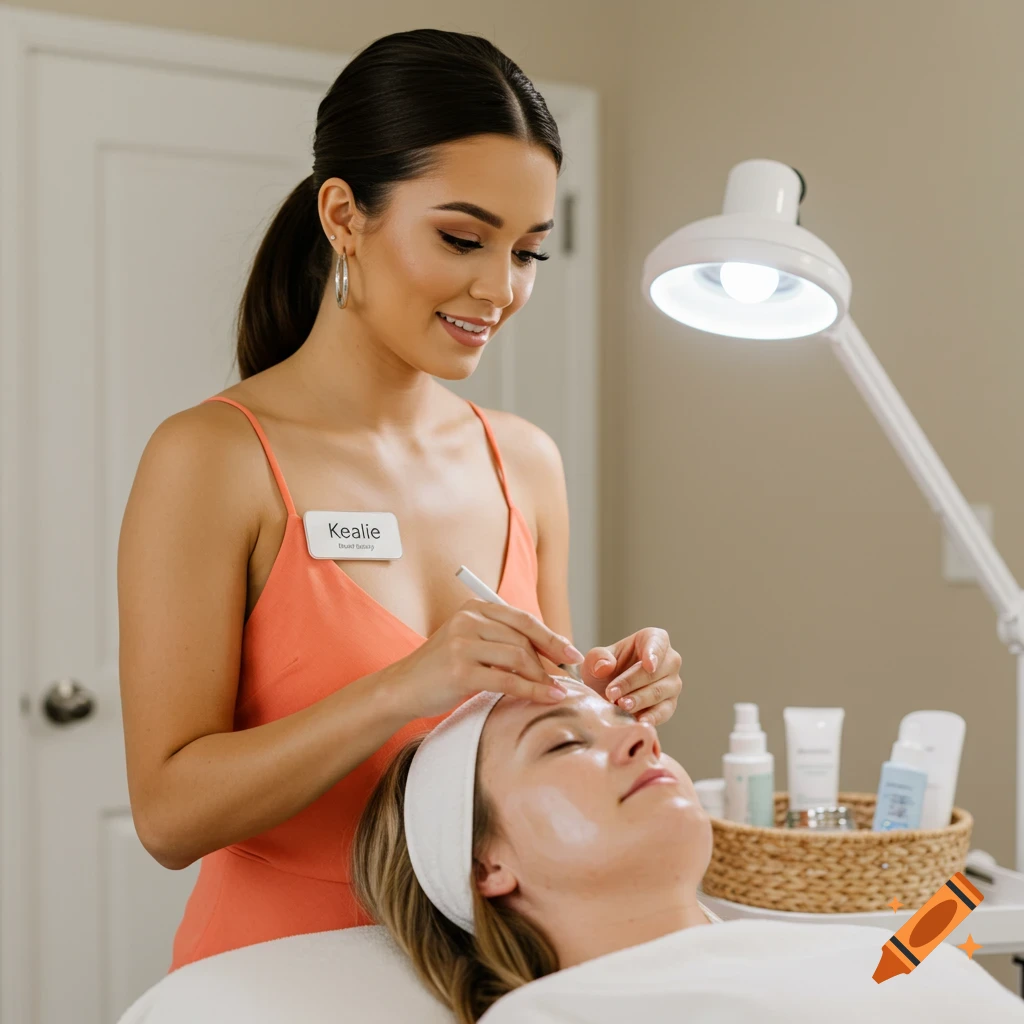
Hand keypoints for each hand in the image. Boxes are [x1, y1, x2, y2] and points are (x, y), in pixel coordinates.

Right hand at [380, 599, 585, 719]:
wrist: (402, 688)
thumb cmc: (441, 670)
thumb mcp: (470, 643)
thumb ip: (501, 640)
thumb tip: (550, 651)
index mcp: (473, 608)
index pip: (522, 618)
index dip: (551, 636)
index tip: (571, 653)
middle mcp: (468, 619)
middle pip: (523, 638)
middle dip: (549, 659)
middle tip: (567, 677)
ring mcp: (462, 643)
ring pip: (518, 658)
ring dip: (543, 677)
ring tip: (557, 691)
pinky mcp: (460, 670)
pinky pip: (507, 680)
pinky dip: (532, 690)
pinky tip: (546, 697)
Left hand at [581, 627, 681, 726]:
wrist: (605, 693)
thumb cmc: (605, 670)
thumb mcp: (595, 660)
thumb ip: (598, 658)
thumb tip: (606, 666)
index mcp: (653, 639)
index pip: (657, 642)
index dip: (653, 653)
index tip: (648, 665)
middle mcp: (669, 660)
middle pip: (654, 672)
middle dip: (632, 683)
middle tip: (612, 693)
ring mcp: (672, 684)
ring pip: (659, 692)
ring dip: (639, 700)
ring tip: (621, 705)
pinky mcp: (669, 705)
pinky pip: (664, 711)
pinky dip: (652, 717)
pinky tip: (640, 721)